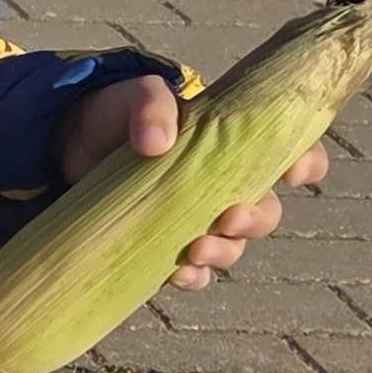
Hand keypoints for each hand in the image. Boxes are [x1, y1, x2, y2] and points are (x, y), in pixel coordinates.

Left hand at [55, 71, 326, 287]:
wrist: (67, 144)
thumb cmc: (115, 113)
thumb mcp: (134, 95)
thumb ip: (151, 105)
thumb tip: (158, 144)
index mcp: (233, 143)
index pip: (290, 153)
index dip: (305, 164)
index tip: (292, 172)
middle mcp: (224, 185)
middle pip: (265, 212)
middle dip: (256, 221)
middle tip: (229, 219)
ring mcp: (195, 218)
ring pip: (233, 247)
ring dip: (224, 253)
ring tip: (196, 250)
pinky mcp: (164, 244)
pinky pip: (194, 273)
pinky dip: (193, 277)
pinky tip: (177, 274)